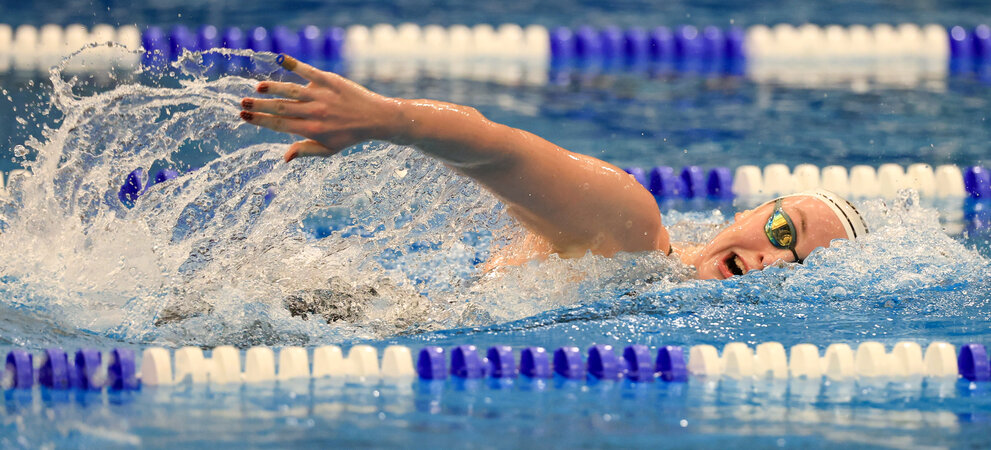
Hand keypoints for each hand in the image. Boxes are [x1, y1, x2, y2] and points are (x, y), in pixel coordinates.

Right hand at [239, 54, 403, 162]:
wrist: (376, 118)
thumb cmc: (349, 135)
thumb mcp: (328, 150)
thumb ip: (304, 151)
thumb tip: (283, 158)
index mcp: (312, 130)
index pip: (280, 125)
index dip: (260, 120)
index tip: (244, 116)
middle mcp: (315, 113)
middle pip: (281, 108)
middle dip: (260, 106)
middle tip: (242, 102)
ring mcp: (322, 96)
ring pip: (292, 91)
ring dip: (273, 88)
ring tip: (257, 88)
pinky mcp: (330, 80)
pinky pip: (309, 71)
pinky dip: (294, 65)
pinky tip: (279, 60)